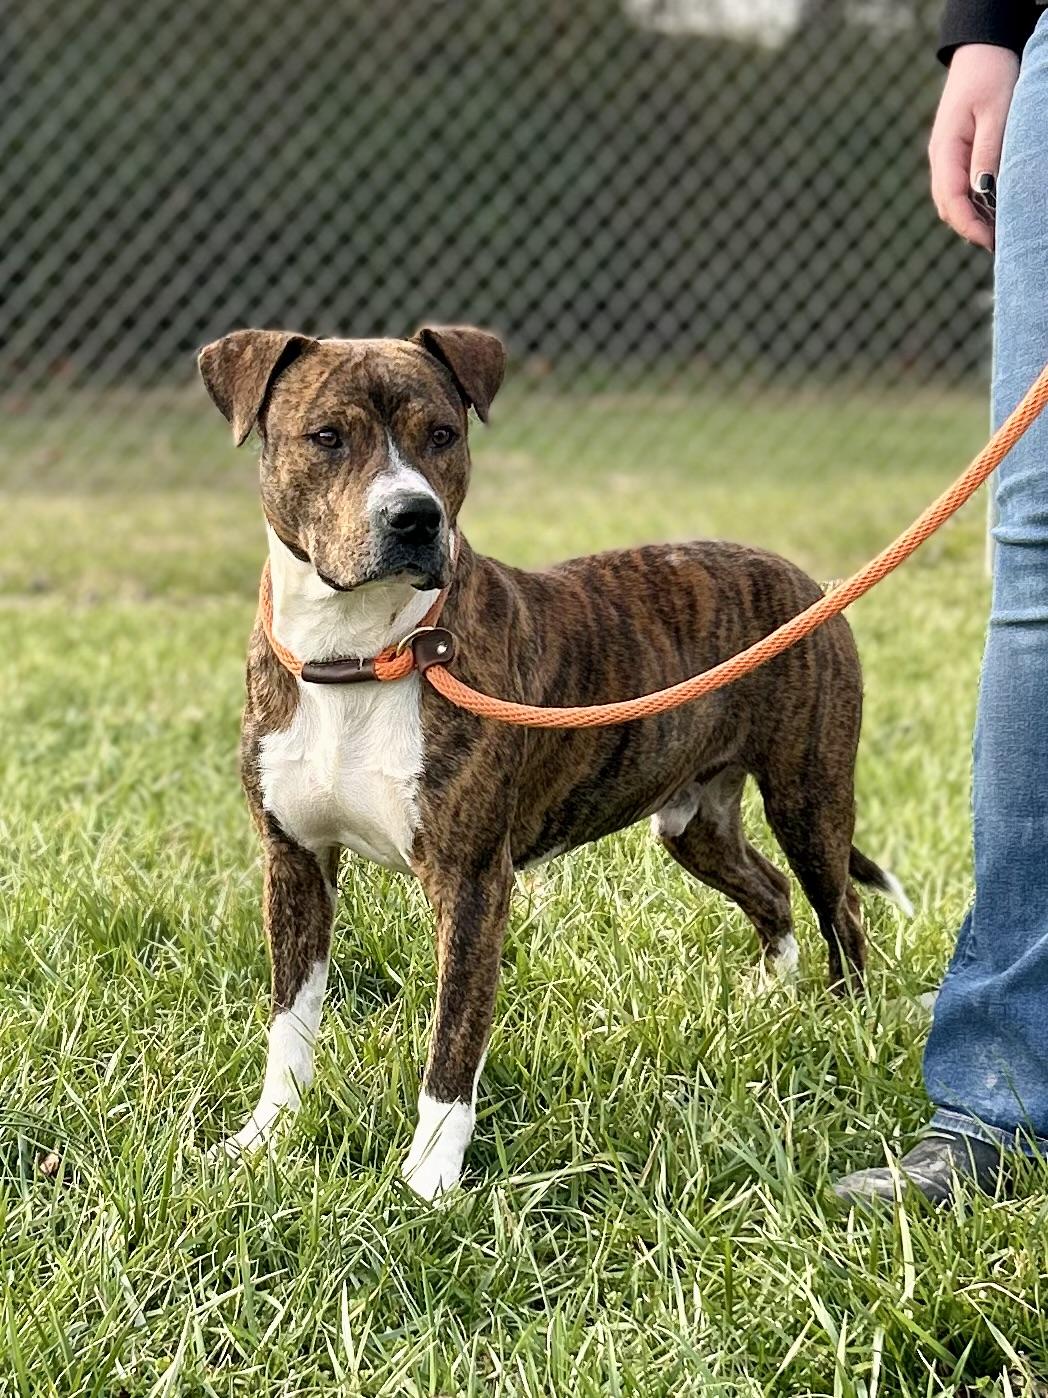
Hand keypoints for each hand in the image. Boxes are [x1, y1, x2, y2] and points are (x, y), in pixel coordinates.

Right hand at [929, 44, 1018, 250]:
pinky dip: (970, 205)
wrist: (980, 51)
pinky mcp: (952, 155)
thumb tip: (983, 193)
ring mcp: (943, 158)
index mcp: (945, 151)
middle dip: (969, 229)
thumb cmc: (991, 76)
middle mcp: (939, 159)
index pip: (952, 200)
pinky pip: (957, 189)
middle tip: (998, 244)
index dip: (969, 226)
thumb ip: (987, 153)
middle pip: (948, 208)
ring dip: (970, 220)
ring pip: (951, 201)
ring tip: (995, 233)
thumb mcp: (995, 113)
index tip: (990, 242)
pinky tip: (989, 210)